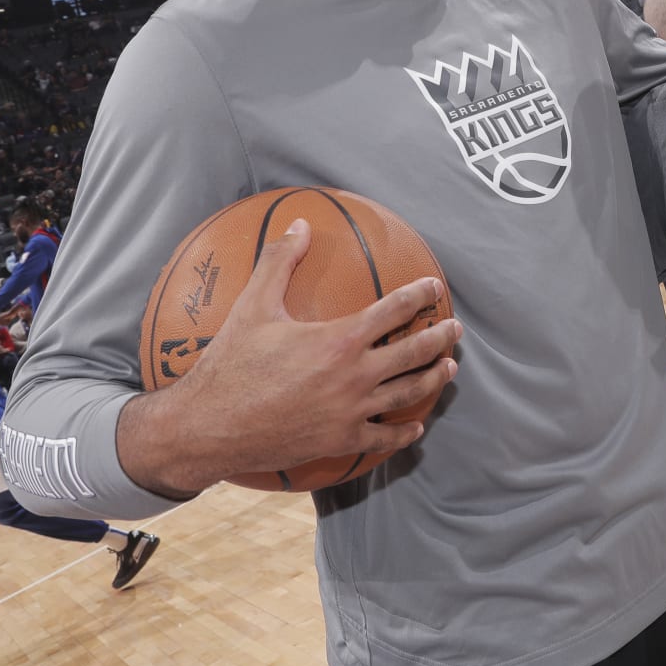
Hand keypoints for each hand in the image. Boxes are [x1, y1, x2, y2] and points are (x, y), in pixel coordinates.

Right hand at [118, 220, 461, 498]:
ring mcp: (352, 412)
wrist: (210, 427)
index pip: (395, 309)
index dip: (420, 295)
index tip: (435, 287)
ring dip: (434, 379)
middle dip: (440, 338)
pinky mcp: (341, 441)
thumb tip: (299, 223)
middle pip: (414, 354)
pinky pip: (384, 437)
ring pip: (409, 395)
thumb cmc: (230, 363)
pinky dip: (405, 431)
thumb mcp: (252, 306)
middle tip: (455, 329)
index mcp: (340, 339)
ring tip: (449, 368)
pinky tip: (416, 426)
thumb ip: (279, 261)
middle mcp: (355, 376)